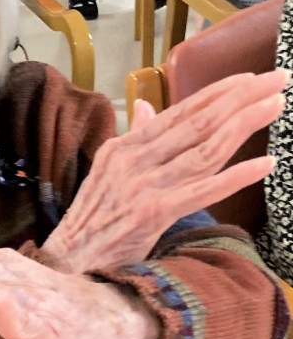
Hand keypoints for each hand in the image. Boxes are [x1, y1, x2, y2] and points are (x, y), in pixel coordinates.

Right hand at [41, 69, 287, 273]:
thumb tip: (144, 105)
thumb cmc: (93, 219)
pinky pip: (201, 190)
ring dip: (243, 124)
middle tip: (276, 78)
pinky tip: (266, 162)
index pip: (178, 112)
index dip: (216, 93)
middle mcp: (133, 158)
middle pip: (197, 123)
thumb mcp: (109, 171)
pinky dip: (235, 176)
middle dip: (239, 98)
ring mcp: (142, 184)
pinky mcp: (151, 213)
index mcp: (124, 146)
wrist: (66, 261)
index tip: (249, 78)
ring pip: (203, 149)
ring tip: (276, 104)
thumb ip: (133, 138)